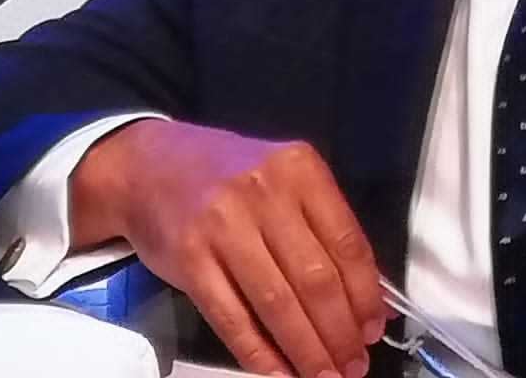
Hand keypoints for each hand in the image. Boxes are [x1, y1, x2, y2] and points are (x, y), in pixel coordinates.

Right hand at [69, 119, 386, 376]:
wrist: (149, 167)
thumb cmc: (230, 176)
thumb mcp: (286, 182)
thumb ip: (328, 231)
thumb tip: (376, 298)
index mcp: (300, 169)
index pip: (347, 243)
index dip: (365, 295)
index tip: (374, 330)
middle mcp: (264, 193)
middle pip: (315, 279)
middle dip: (340, 333)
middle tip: (353, 365)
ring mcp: (223, 226)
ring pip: (277, 303)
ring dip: (306, 350)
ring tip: (325, 376)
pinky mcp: (190, 259)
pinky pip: (232, 317)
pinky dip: (259, 353)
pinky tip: (279, 373)